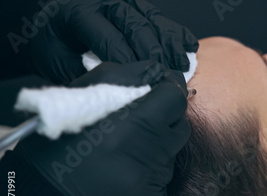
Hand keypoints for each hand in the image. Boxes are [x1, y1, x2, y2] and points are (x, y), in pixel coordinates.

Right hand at [15, 62, 189, 195]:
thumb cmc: (54, 151)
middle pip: (179, 127)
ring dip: (155, 151)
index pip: (174, 98)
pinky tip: (122, 181)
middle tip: (141, 126)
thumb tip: (153, 71)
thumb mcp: (76, 103)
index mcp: (131, 124)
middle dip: (165, 122)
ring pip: (170, 155)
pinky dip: (147, 179)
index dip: (167, 93)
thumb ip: (118, 80)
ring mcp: (154, 184)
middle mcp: (148, 155)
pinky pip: (162, 184)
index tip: (158, 93)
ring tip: (124, 155)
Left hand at [23, 0, 197, 83]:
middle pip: (135, 25)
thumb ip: (83, 75)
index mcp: (79, 14)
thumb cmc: (57, 47)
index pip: (109, 39)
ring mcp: (124, 2)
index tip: (141, 84)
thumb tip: (113, 92)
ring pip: (152, 19)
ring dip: (170, 43)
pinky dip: (177, 32)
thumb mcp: (59, 63)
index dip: (127, 64)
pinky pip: (161, 17)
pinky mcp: (137, 6)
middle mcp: (104, 2)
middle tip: (164, 76)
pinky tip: (190, 46)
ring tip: (181, 65)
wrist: (53, 27)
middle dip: (153, 53)